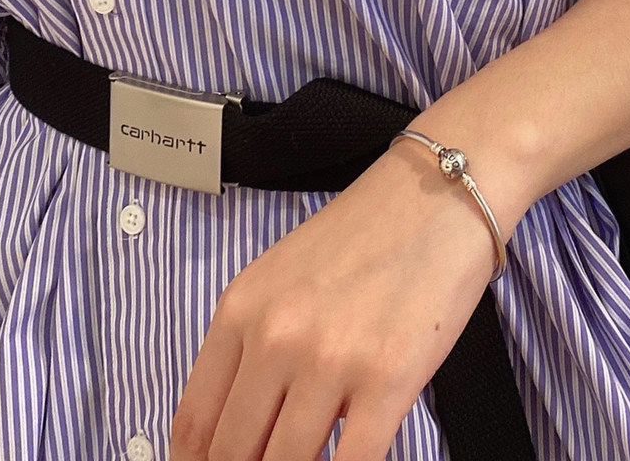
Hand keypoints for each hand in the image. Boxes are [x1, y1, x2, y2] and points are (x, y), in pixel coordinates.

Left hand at [167, 138, 525, 460]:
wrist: (434, 194)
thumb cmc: (364, 236)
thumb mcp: (281, 278)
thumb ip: (252, 345)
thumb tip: (239, 431)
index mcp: (240, 309)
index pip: (195, 421)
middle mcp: (275, 336)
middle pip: (234, 453)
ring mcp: (329, 361)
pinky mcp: (387, 381)